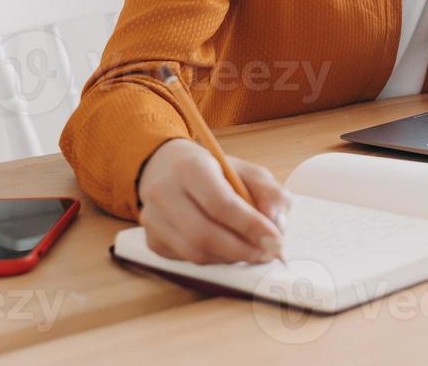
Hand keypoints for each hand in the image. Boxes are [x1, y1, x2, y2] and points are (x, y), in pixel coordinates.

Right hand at [136, 138, 291, 264]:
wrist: (169, 169)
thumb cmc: (215, 172)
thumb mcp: (247, 171)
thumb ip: (269, 192)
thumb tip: (276, 223)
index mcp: (190, 167)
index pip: (220, 203)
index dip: (250, 225)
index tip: (275, 238)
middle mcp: (163, 192)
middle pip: (203, 234)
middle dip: (242, 249)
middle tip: (268, 253)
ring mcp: (153, 219)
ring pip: (195, 252)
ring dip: (230, 257)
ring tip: (253, 251)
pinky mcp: (152, 240)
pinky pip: (188, 259)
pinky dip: (215, 259)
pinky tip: (229, 248)